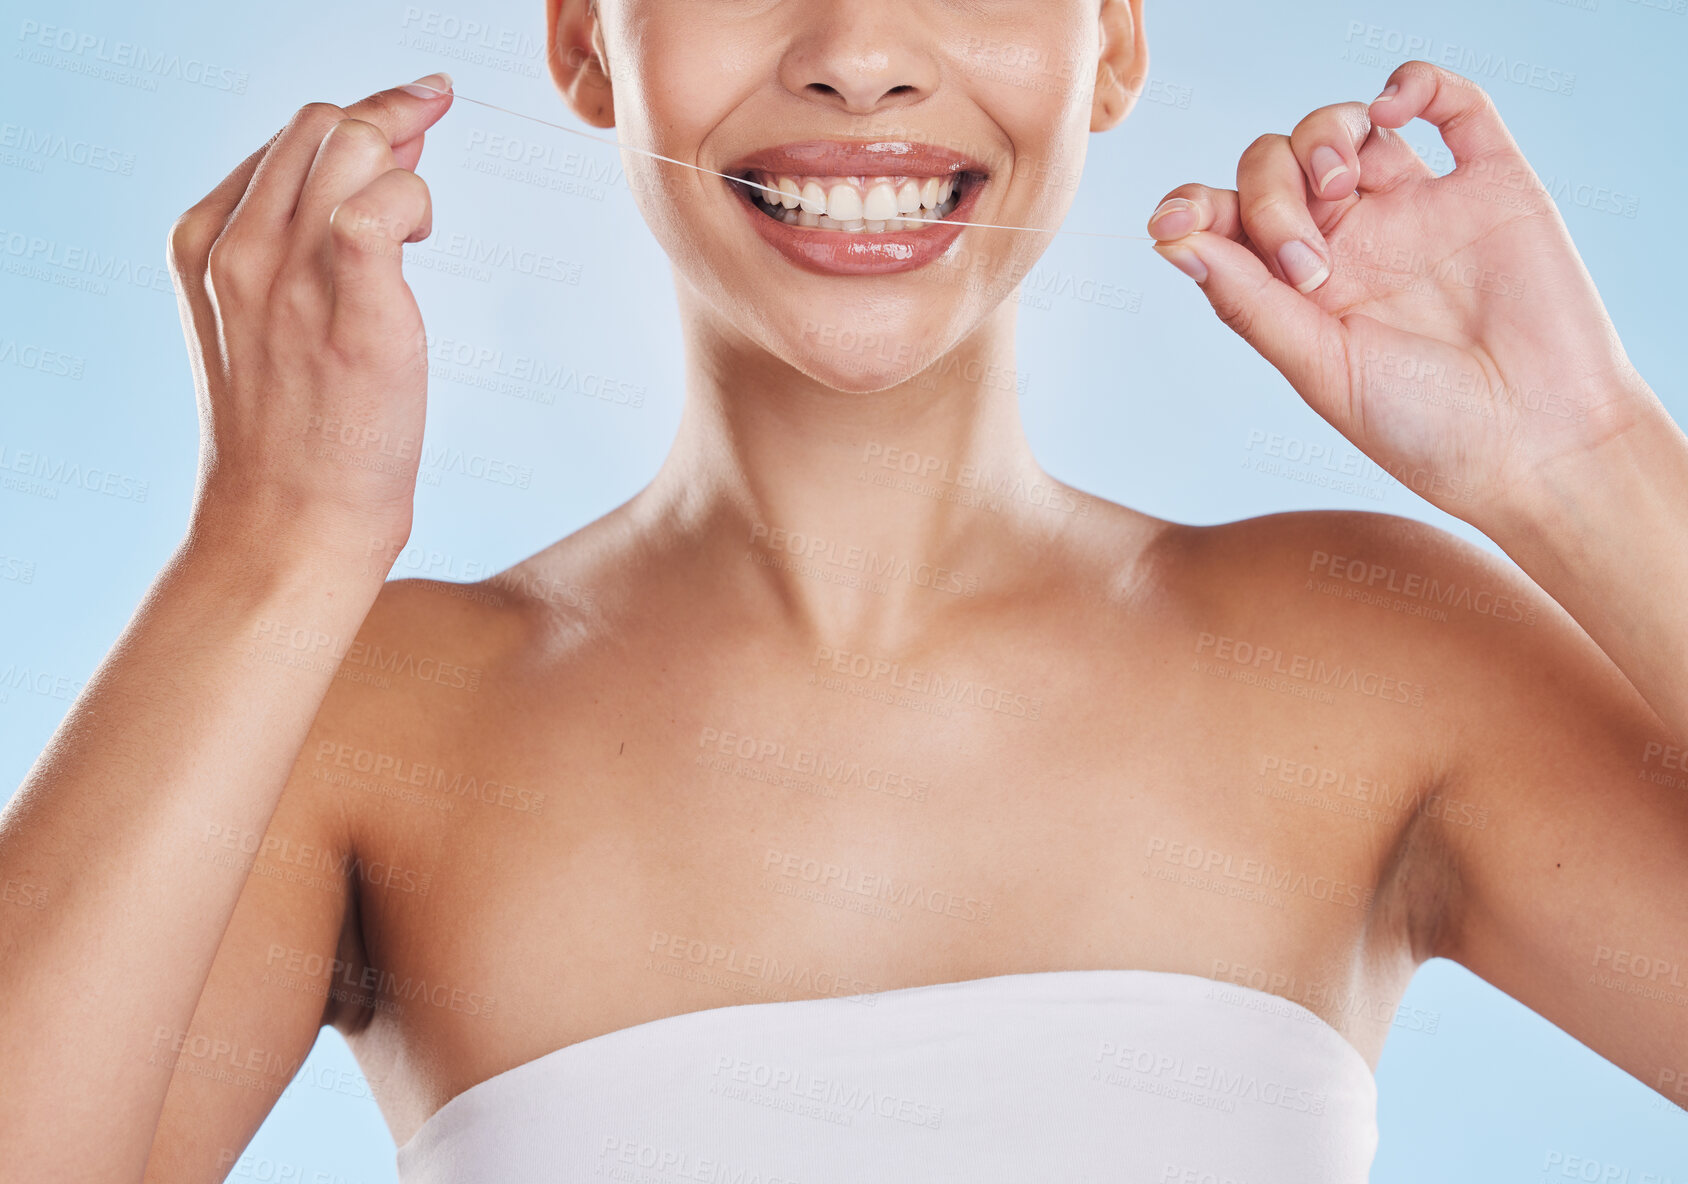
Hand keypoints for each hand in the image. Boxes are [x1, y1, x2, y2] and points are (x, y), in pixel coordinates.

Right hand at [168, 73, 453, 574]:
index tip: (404, 125)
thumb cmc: (297, 431)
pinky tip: (421, 239)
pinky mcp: (353, 310)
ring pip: (352, 148)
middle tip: (430, 138)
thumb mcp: (272, 319)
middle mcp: (237, 251)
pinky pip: (382, 208)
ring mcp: (289, 279)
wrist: (289, 523)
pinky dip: (413, 203)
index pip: (283, 141)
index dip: (352, 125)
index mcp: (204, 245)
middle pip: (318, 126)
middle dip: (387, 118)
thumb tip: (388, 159)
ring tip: (418, 223)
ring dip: (405, 163)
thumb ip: (308, 238)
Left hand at [1146, 60, 1656, 523]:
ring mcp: (1419, 209)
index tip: (1174, 219)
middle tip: (1309, 267)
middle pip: (1277, 166)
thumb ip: (1249, 302)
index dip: (1195, 207)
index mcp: (1300, 289)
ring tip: (1340, 183)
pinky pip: (1453, 104)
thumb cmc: (1426, 430)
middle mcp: (1353, 242)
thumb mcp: (1319, 369)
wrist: (1539, 446)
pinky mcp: (1491, 185)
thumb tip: (1170, 240)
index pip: (1231, 219)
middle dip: (1272, 195)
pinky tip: (1391, 109)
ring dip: (1323, 135)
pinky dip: (1414, 84)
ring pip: (1347, 128)